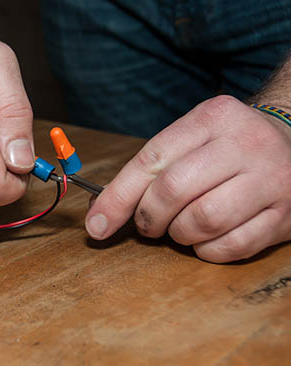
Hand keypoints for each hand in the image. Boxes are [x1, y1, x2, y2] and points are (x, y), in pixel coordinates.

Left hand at [85, 95, 290, 261]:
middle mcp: (245, 144)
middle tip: (147, 225)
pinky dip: (207, 250)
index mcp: (213, 118)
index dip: (118, 197)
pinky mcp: (286, 216)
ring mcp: (271, 180)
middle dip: (149, 217)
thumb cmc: (227, 147)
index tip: (96, 224)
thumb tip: (101, 215)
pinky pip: (232, 246)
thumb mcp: (191, 140)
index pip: (151, 160)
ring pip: (203, 220)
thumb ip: (149, 170)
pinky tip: (205, 238)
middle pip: (174, 190)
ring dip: (178, 234)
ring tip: (178, 228)